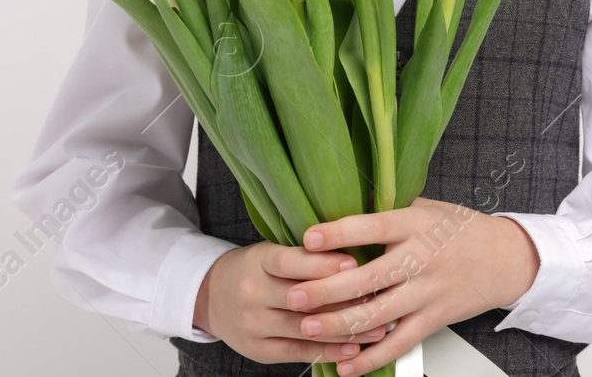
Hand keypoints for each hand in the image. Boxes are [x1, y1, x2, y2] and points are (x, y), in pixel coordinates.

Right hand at [195, 241, 393, 365]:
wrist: (212, 297)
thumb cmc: (257, 269)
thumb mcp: (272, 250)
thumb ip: (307, 250)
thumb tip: (355, 239)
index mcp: (258, 260)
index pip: (290, 261)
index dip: (322, 263)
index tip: (354, 263)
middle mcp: (252, 292)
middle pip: (300, 297)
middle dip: (342, 298)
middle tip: (378, 296)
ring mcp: (253, 324)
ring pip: (304, 328)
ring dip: (344, 329)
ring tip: (379, 327)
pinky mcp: (259, 350)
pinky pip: (298, 352)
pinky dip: (328, 351)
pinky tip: (353, 349)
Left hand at [284, 197, 541, 375]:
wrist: (506, 258)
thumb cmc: (460, 229)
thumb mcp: (425, 207)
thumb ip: (387, 209)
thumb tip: (340, 201)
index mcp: (415, 224)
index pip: (373, 227)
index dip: (340, 233)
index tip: (308, 238)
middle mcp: (421, 258)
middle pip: (370, 277)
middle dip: (328, 289)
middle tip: (295, 296)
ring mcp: (428, 292)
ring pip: (379, 314)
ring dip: (340, 324)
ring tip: (307, 328)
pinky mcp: (434, 319)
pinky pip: (399, 343)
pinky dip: (371, 358)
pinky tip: (346, 365)